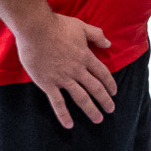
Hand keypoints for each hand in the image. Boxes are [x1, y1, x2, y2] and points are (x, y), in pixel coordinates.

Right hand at [14, 13, 115, 128]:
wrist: (35, 29)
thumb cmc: (57, 25)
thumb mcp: (81, 26)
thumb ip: (96, 35)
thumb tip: (108, 43)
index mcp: (86, 57)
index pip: (103, 74)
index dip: (110, 84)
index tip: (114, 92)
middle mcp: (77, 70)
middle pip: (95, 88)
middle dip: (105, 100)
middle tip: (111, 109)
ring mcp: (63, 78)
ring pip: (81, 98)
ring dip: (91, 110)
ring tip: (98, 119)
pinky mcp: (47, 83)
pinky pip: (57, 102)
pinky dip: (63, 115)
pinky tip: (69, 125)